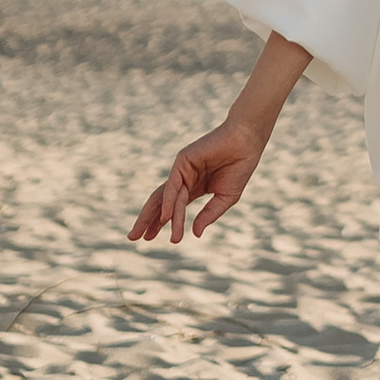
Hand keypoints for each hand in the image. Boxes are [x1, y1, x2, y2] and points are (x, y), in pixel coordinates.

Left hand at [127, 121, 267, 244]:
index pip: (172, 207)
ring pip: (163, 197)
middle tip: (132, 238)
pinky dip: (169, 202)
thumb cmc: (239, 167)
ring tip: (146, 234)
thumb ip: (209, 215)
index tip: (149, 238)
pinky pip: (174, 185)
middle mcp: (184, 179)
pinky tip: (166, 217)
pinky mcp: (182, 160)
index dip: (161, 223)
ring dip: (155, 216)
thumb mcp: (226, 198)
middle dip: (147, 220)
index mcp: (194, 187)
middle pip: (160, 202)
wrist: (247, 141)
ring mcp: (181, 170)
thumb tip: (194, 234)